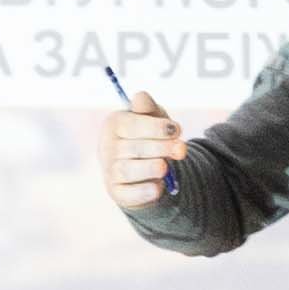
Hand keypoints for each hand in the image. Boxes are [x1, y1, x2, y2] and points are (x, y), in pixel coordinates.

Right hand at [100, 95, 188, 212]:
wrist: (146, 169)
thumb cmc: (150, 137)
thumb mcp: (153, 119)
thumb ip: (149, 108)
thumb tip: (141, 97)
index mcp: (114, 123)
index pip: (132, 125)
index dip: (157, 128)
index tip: (177, 130)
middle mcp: (106, 147)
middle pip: (135, 148)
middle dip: (162, 148)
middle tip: (181, 149)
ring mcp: (109, 170)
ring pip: (129, 170)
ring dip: (153, 168)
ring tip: (165, 167)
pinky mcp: (116, 192)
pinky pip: (130, 193)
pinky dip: (147, 190)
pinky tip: (159, 185)